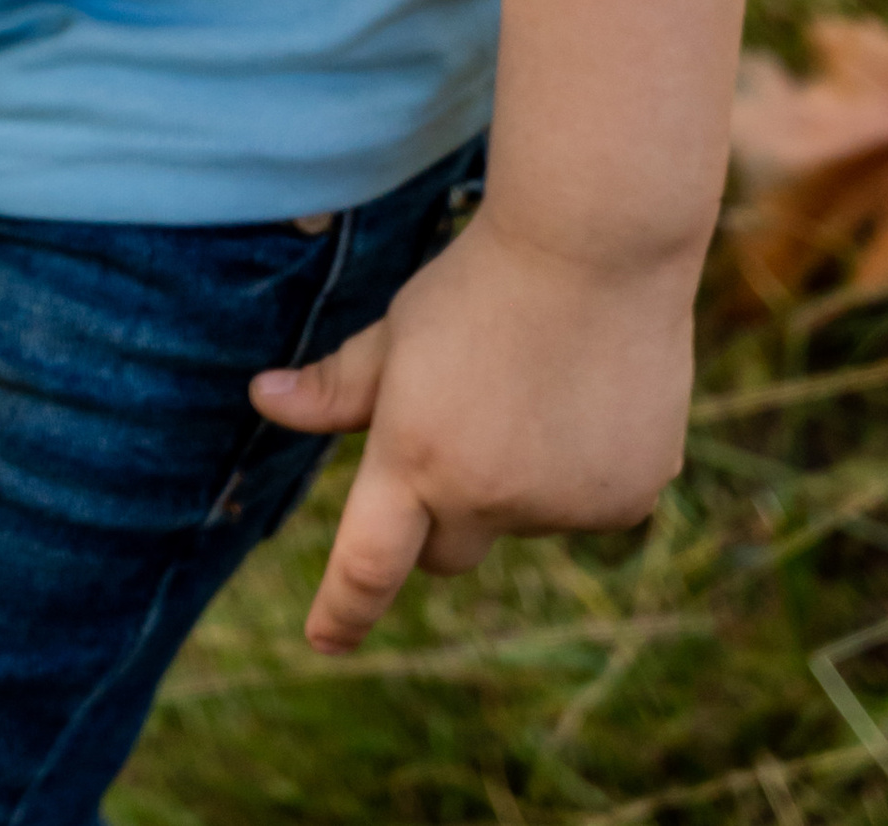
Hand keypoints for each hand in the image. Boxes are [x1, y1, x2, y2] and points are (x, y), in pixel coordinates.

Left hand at [251, 208, 696, 653]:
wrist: (597, 246)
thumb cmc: (481, 282)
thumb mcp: (400, 329)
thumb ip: (337, 386)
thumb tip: (261, 400)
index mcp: (416, 456)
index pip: (367, 565)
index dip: (343, 610)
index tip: (324, 640)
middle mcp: (487, 496)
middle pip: (446, 552)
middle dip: (440, 515)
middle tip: (461, 428)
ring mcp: (561, 507)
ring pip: (524, 519)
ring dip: (522, 479)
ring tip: (540, 378)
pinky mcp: (626, 501)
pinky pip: (591, 506)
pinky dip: (585, 469)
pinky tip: (592, 392)